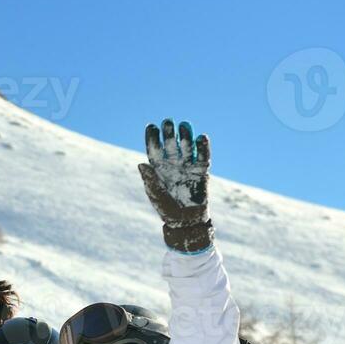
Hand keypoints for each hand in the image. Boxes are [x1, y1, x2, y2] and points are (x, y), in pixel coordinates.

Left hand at [137, 118, 213, 252]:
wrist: (186, 221)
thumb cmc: (166, 209)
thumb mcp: (155, 195)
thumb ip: (149, 180)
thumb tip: (141, 163)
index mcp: (158, 168)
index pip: (154, 149)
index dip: (153, 137)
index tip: (152, 127)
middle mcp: (173, 164)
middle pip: (170, 144)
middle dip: (169, 133)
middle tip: (168, 122)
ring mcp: (187, 166)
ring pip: (186, 147)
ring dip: (185, 135)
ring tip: (184, 125)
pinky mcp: (201, 170)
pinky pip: (203, 156)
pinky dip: (203, 147)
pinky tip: (201, 137)